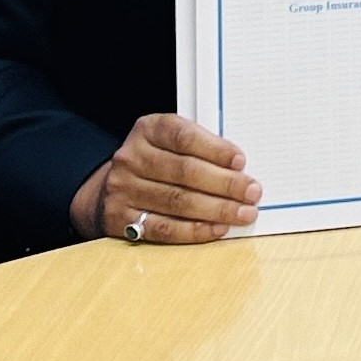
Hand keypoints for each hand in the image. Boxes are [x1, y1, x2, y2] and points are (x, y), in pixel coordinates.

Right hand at [76, 113, 260, 243]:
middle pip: (184, 171)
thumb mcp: (169, 143)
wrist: (109, 189)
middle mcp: (131, 157)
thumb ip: (199, 149)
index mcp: (148, 129)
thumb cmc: (155, 163)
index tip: (241, 162)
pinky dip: (194, 230)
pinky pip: (163, 228)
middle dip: (224, 183)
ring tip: (242, 213)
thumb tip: (240, 170)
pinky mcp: (119, 218)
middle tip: (252, 192)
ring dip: (216, 209)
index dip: (215, 149)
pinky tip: (216, 229)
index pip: (184, 137)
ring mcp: (123, 188)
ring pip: (177, 201)